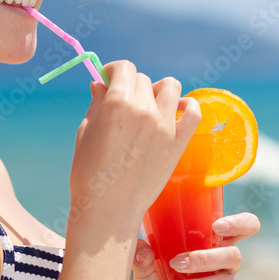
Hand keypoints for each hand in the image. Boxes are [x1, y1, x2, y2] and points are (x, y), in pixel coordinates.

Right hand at [68, 63, 200, 232]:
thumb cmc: (89, 173)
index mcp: (117, 104)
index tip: (110, 80)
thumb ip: (97, 103)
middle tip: (124, 103)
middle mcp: (144, 110)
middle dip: (131, 86)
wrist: (108, 210)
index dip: (115, 71)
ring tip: (150, 105)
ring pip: (170, 86)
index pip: (124, 68)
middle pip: (143, 79)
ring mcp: (165, 126)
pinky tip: (176, 111)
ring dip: (158, 90)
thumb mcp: (85, 132)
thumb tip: (100, 84)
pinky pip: (193, 112)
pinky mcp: (178, 143)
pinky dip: (187, 106)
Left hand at [131, 212, 260, 279]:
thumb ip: (142, 257)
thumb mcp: (145, 269)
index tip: (216, 226)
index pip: (245, 227)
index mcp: (214, 245)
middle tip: (176, 263)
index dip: (239, 223)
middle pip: (233, 256)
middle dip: (204, 259)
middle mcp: (226, 266)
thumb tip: (143, 248)